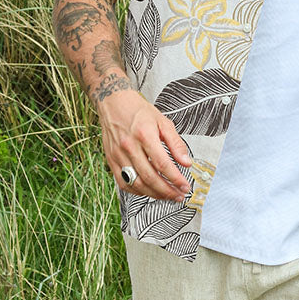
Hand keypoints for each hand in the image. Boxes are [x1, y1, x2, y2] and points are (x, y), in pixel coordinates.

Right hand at [98, 87, 191, 201]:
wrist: (114, 103)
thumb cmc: (139, 112)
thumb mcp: (163, 122)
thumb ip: (176, 144)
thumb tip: (187, 163)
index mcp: (144, 135)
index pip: (162, 164)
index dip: (175, 178)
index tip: (185, 186)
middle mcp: (129, 146)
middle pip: (149, 177)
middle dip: (167, 191)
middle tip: (179, 196)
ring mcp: (118, 155)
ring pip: (136, 183)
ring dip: (154, 194)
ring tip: (167, 196)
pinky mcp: (111, 160)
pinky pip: (123, 182)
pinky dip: (137, 191)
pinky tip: (149, 191)